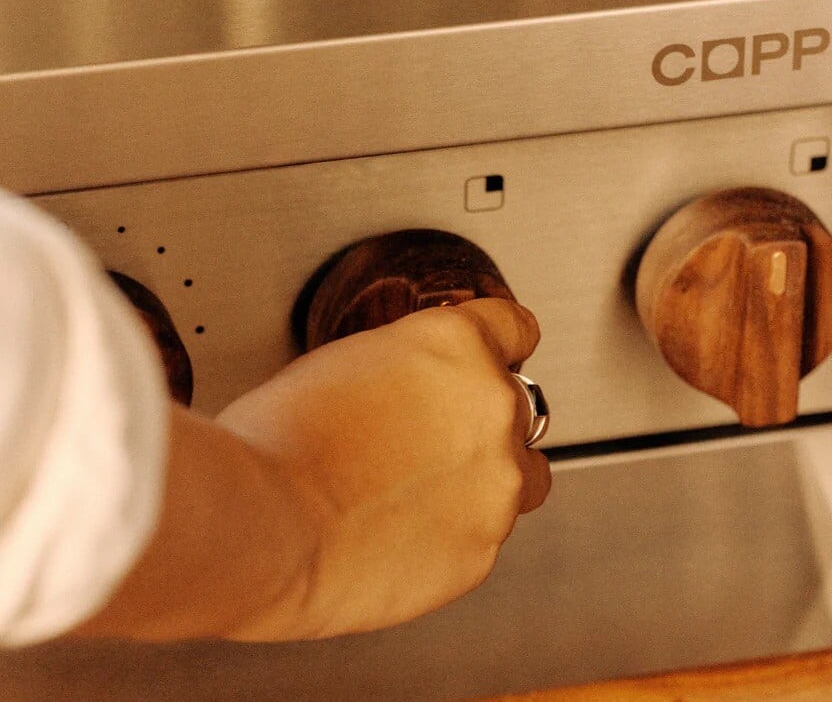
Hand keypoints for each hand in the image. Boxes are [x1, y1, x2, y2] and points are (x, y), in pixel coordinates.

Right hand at [215, 298, 550, 639]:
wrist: (264, 522)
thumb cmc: (276, 442)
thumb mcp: (343, 364)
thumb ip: (402, 369)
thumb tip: (408, 390)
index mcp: (456, 345)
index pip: (513, 328)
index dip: (502, 343)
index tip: (504, 353)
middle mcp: (492, 407)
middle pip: (520, 408)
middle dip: (484, 423)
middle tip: (436, 442)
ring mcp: (496, 483)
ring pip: (519, 478)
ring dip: (482, 481)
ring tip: (418, 496)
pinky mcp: (481, 550)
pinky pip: (484, 535)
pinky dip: (455, 534)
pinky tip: (403, 534)